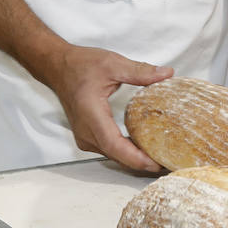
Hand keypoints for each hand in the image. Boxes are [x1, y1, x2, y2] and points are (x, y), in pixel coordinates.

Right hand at [40, 44, 173, 171]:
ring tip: (162, 158)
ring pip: (113, 155)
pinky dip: (127, 152)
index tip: (156, 164)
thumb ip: (140, 71)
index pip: (114, 145)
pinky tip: (145, 149)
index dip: (136, 158)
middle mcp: (86, 131)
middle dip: (141, 163)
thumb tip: (167, 74)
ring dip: (135, 159)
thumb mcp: (113, 64)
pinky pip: (109, 149)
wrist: (58, 67)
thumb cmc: (81, 65)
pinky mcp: (87, 135)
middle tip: (169, 162)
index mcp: (91, 114)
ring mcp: (84, 136)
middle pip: (116, 155)